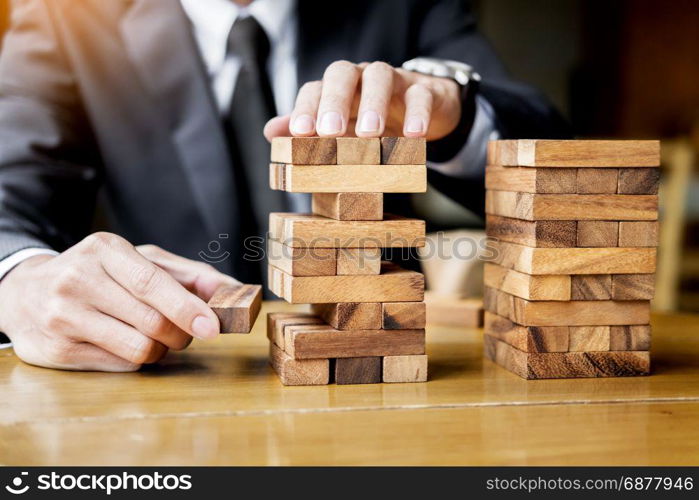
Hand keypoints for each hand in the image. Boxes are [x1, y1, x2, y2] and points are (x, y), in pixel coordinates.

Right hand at [0, 233, 238, 371]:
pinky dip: (136, 359)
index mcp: (105, 250)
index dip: (186, 307)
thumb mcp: (139, 260)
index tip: (213, 326)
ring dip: (160, 349)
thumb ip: (188, 274)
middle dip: (180, 333)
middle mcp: (78, 280)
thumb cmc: (99, 274)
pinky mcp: (55, 351)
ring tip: (153, 336)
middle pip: (150, 321)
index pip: (151, 283)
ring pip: (138, 348)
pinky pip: (120, 365)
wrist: (27, 292)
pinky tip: (124, 343)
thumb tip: (235, 291)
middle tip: (187, 332)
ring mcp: (62, 317)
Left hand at [264, 60, 460, 140]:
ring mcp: (394, 80)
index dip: (305, 108)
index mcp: (337, 88)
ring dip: (373, 104)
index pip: (315, 89)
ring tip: (370, 133)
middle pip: (342, 74)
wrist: (423, 109)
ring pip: (381, 77)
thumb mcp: (342, 129)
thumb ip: (308, 130)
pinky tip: (414, 136)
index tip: (299, 134)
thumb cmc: (372, 119)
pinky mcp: (424, 90)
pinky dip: (418, 113)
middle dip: (334, 101)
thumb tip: (270, 132)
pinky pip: (421, 95)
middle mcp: (361, 78)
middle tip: (330, 132)